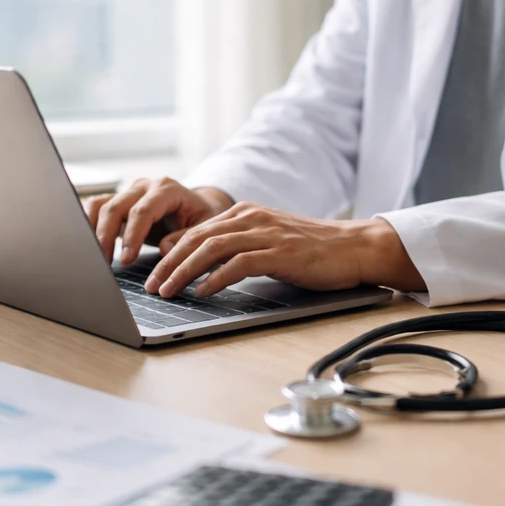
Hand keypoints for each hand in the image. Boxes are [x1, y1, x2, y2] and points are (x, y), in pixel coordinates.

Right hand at [82, 178, 233, 263]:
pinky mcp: (119, 201)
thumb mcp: (204, 228)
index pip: (143, 210)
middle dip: (107, 236)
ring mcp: (129, 192)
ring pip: (101, 205)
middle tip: (104, 263)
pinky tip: (88, 244)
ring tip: (95, 257)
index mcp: (167, 189)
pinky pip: (96, 208)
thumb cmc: (202, 218)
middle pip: (116, 207)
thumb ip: (186, 237)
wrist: (198, 206)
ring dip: (93, 231)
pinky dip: (89, 224)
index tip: (126, 259)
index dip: (132, 235)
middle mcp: (145, 186)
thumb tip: (165, 248)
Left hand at [143, 202, 425, 297]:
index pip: (195, 230)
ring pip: (211, 248)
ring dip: (184, 271)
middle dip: (168, 263)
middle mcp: (250, 217)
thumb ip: (234, 246)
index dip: (168, 251)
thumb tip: (196, 262)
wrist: (353, 247)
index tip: (152, 272)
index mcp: (244, 213)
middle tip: (151, 286)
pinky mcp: (279, 252)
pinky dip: (216, 278)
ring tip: (168, 290)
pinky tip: (203, 292)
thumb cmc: (310, 250)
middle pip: (196, 237)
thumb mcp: (265, 241)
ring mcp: (265, 233)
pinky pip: (239, 263)